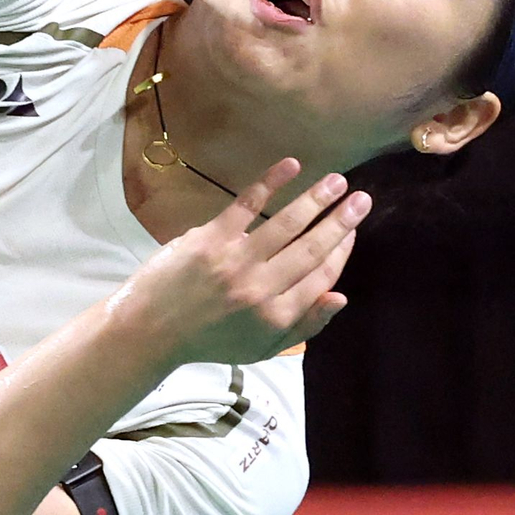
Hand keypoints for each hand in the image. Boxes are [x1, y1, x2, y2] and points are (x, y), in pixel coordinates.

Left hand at [129, 160, 369, 366]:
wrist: (151, 329)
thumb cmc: (210, 340)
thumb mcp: (262, 349)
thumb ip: (304, 326)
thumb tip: (341, 296)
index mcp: (276, 317)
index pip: (321, 277)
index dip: (341, 251)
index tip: (352, 230)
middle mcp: (260, 288)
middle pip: (311, 248)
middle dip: (341, 221)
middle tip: (362, 198)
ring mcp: (235, 261)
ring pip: (286, 224)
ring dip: (316, 199)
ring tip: (337, 181)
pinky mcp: (210, 239)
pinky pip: (247, 205)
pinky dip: (271, 182)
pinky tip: (292, 166)